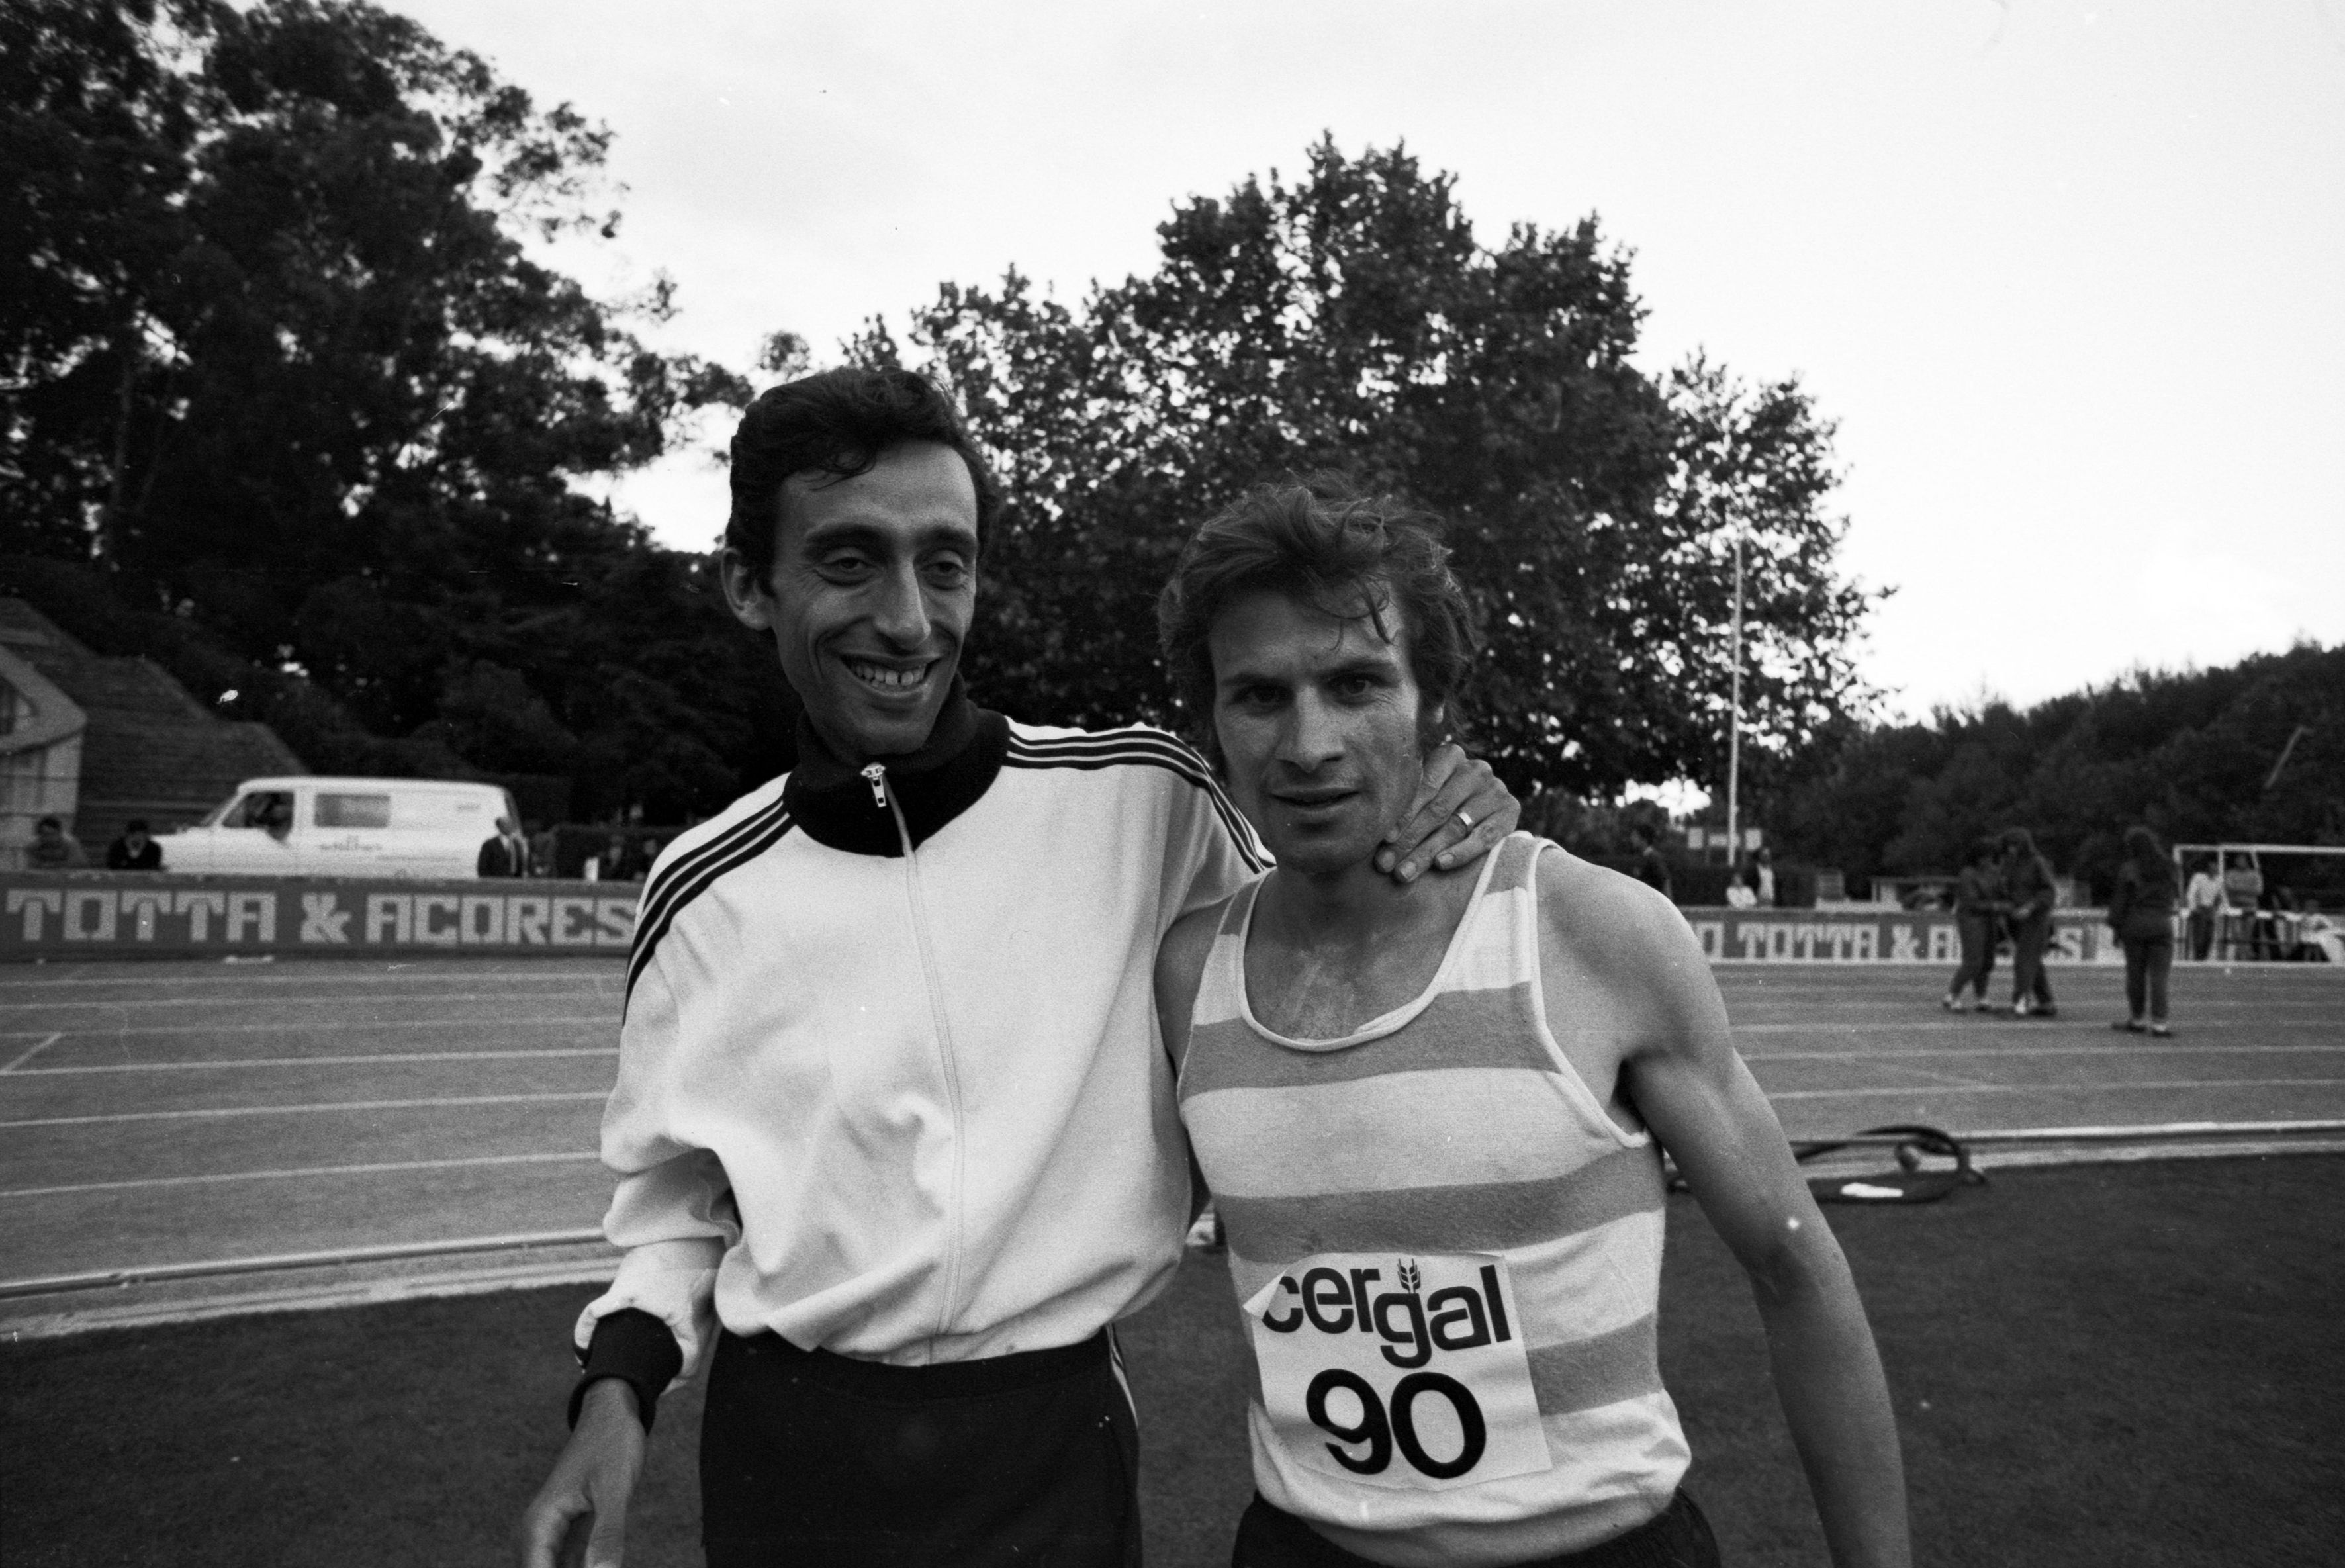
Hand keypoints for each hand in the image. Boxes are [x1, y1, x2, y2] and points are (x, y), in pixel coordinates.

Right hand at [516, 1379, 645, 1567]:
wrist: (613, 1415)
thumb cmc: (611, 1444)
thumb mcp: (614, 1489)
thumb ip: (607, 1535)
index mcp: (540, 1523)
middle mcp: (541, 1533)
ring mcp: (557, 1535)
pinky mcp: (574, 1533)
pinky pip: (575, 1564)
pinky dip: (590, 1566)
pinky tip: (607, 1563)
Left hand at [1375, 744, 1519, 882]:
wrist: (1489, 804)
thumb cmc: (1443, 798)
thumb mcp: (1428, 790)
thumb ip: (1407, 798)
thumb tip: (1368, 825)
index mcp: (1450, 755)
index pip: (1424, 786)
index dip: (1402, 814)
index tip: (1384, 839)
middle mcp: (1475, 769)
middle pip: (1437, 810)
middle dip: (1408, 840)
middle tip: (1385, 864)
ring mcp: (1495, 789)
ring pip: (1455, 826)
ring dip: (1426, 853)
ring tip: (1404, 873)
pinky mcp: (1511, 811)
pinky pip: (1483, 837)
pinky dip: (1460, 853)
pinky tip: (1440, 864)